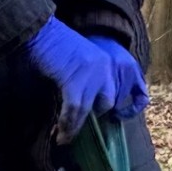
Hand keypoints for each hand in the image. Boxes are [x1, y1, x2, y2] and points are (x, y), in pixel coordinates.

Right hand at [23, 17, 149, 138]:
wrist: (41, 32)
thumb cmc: (55, 47)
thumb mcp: (82, 62)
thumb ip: (90, 80)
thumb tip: (88, 109)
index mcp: (109, 62)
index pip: (130, 89)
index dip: (127, 108)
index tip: (115, 118)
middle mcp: (106, 67)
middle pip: (109, 102)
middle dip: (94, 117)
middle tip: (76, 126)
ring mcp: (93, 73)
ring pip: (92, 109)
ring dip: (76, 126)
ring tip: (65, 138)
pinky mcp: (76, 79)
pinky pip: (75, 109)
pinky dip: (68, 124)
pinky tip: (61, 134)